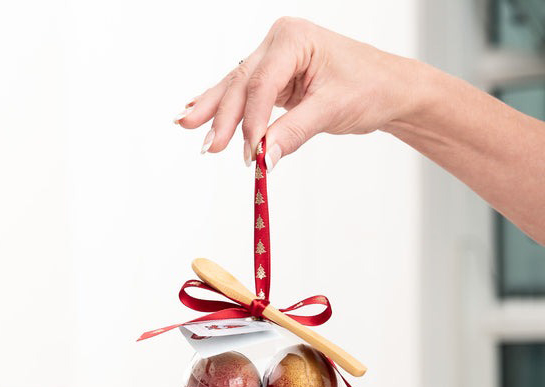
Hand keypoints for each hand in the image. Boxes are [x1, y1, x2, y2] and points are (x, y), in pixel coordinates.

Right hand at [174, 17, 425, 169]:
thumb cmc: (370, 86)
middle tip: (207, 147)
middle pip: (242, 84)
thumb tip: (263, 157)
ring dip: (214, 111)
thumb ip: (293, 132)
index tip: (247, 152)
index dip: (251, 121)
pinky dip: (227, 109)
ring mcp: (275, 59)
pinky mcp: (276, 79)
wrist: (390, 88)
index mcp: (293, 39)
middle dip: (222, 117)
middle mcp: (280, 43)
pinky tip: (200, 114)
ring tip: (186, 125)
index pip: (261, 84)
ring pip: (237, 88)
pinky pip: (247, 95)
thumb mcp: (332, 109)